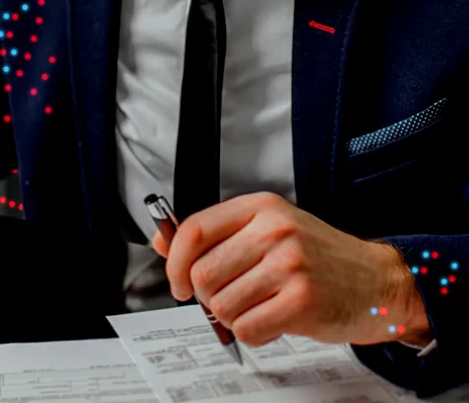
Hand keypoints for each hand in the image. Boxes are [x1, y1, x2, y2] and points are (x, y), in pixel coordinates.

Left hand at [153, 192, 426, 347]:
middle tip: (233, 295)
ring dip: (234, 316)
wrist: (377, 279)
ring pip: (221, 306)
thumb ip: (216, 234)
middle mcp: (274, 230)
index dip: (174, 261)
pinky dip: (253, 333)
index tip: (176, 280)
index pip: (195, 229)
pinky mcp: (302, 301)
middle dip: (208, 295)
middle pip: (202, 274)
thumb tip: (163, 242)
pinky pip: (247, 329)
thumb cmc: (320, 256)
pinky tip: (274, 318)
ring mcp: (289, 264)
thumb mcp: (269, 229)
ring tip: (261, 304)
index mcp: (261, 207)